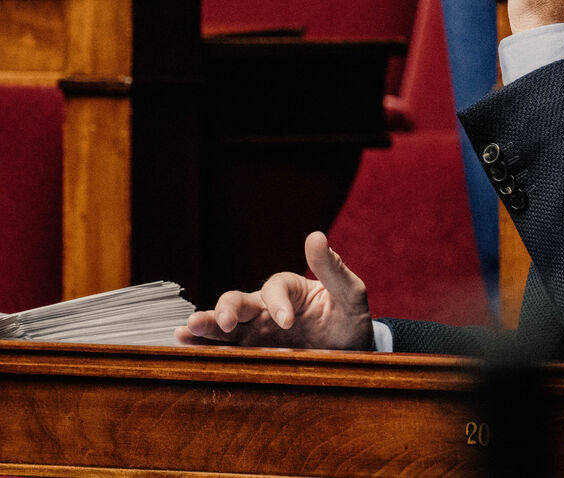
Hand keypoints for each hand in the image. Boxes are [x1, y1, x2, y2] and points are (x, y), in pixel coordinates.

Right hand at [175, 231, 373, 349]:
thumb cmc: (349, 320)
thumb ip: (332, 269)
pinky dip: (204, 348)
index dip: (277, 301)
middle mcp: (267, 308)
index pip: (275, 286)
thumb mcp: (350, 294)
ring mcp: (256, 332)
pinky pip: (225, 350)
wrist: (351, 356)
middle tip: (225, 321)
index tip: (288, 322)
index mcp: (291, 290)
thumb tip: (315, 236)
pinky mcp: (252, 355)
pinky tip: (184, 346)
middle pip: (239, 300)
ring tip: (187, 331)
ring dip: (207, 326)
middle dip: (228, 309)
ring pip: (225, 325)